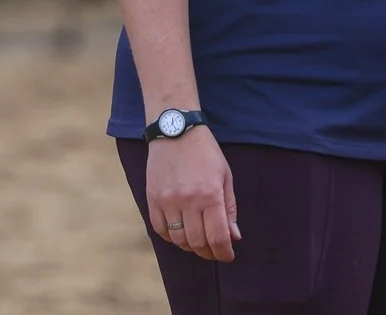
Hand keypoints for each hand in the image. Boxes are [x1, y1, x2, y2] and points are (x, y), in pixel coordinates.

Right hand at [146, 127, 239, 262]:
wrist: (175, 129)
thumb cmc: (205, 152)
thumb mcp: (225, 175)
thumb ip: (230, 208)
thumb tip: (233, 237)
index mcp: (211, 194)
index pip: (218, 237)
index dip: (224, 253)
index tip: (227, 256)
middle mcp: (188, 200)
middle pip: (198, 242)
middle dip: (208, 253)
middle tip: (214, 252)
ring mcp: (168, 200)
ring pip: (179, 239)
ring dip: (190, 246)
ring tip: (197, 242)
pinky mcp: (152, 198)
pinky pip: (160, 229)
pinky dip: (171, 237)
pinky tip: (179, 233)